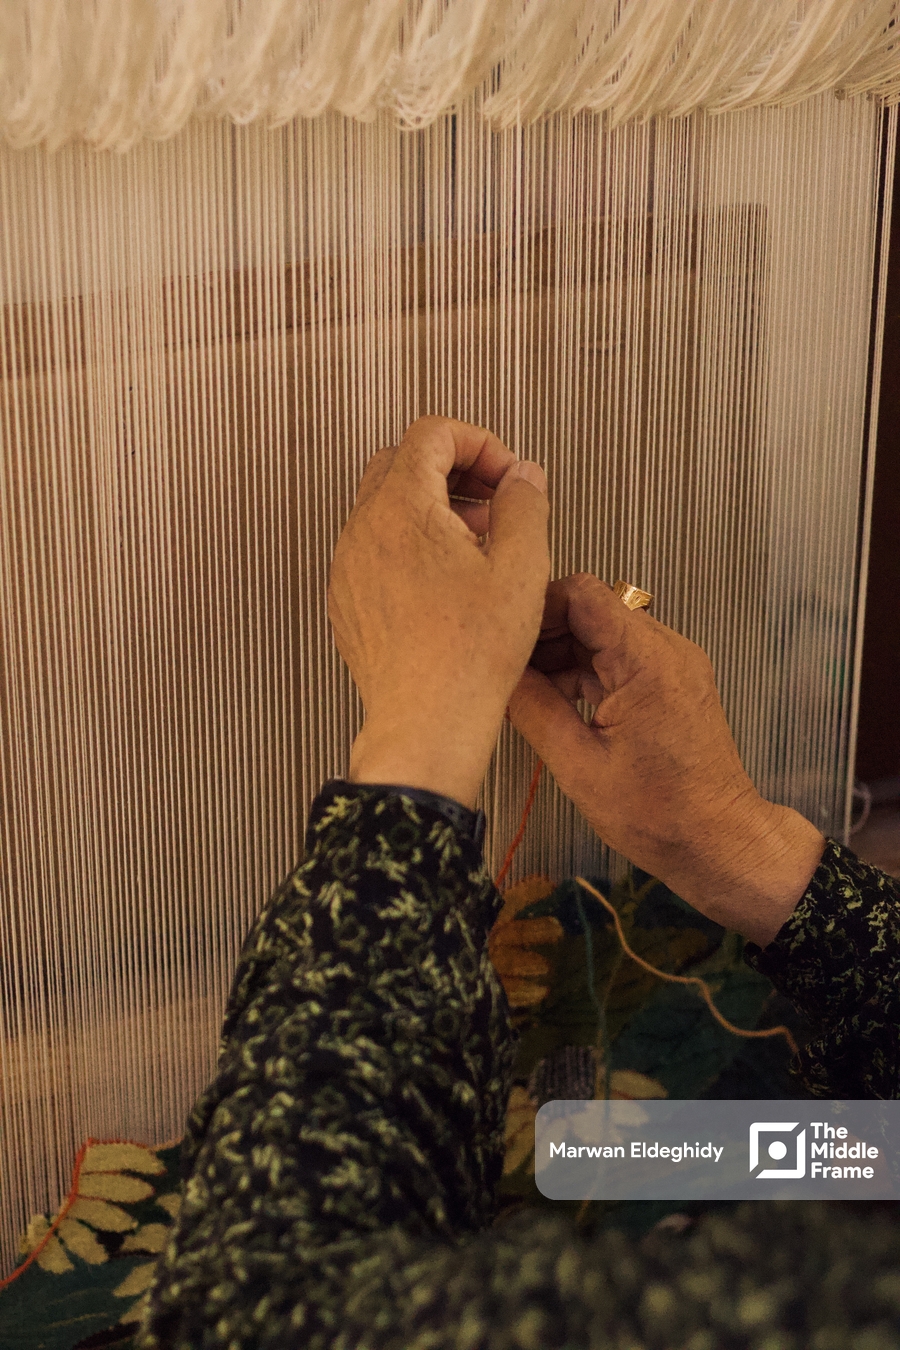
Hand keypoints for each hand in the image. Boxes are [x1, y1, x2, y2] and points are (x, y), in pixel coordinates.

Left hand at [328, 416, 549, 808]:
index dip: (479, 443)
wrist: (426, 723)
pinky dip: (410, 547)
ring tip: (477, 547)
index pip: (431, 433)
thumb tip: (524, 478)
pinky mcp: (348, 600)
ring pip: (385, 507)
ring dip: (432, 510)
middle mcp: (363, 531)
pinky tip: (448, 583)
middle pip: (402, 462)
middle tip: (492, 502)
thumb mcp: (521, 568)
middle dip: (454, 471)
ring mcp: (348, 567)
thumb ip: (525, 504)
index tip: (505, 475)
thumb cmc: (466, 658)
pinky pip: (375, 550)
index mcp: (401, 509)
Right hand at [507, 574, 826, 945]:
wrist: (718, 840)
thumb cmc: (658, 814)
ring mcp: (671, 663)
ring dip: (559, 654)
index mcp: (646, 661)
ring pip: (600, 633)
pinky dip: (582, 671)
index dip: (537, 607)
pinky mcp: (670, 681)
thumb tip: (498, 674)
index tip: (504, 637)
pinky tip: (553, 702)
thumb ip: (534, 708)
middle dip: (543, 634)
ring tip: (523, 691)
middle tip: (503, 668)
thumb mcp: (579, 765)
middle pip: (590, 609)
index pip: (582, 594)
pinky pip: (617, 657)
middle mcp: (666, 649)